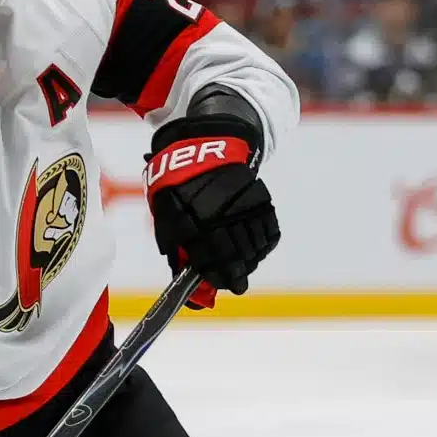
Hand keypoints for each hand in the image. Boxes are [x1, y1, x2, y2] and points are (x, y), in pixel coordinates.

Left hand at [146, 116, 280, 305]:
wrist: (204, 150)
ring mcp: (244, 205)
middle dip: (238, 273)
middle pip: (237, 254)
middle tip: (238, 284)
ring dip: (251, 260)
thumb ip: (176, 251)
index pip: (212, 257)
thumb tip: (184, 280)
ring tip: (245, 266)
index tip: (228, 287)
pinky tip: (256, 249)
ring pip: (255, 244)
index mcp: (195, 218)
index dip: (220, 276)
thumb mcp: (167, 218)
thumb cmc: (180, 189)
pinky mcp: (261, 198)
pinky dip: (264, 244)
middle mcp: (223, 212)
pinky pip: (269, 230)